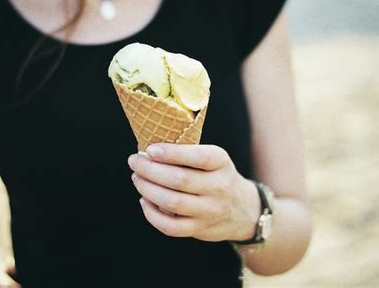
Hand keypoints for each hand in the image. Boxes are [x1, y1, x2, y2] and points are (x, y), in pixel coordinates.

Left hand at [128, 144, 260, 241]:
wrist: (244, 210)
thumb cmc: (217, 176)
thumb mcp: (214, 158)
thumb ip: (187, 152)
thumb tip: (147, 149)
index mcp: (221, 163)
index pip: (197, 157)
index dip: (171, 153)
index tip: (150, 149)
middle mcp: (218, 187)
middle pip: (179, 180)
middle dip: (150, 169)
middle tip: (134, 161)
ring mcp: (210, 211)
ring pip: (172, 203)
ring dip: (147, 189)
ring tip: (137, 178)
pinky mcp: (200, 229)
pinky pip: (170, 226)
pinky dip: (151, 214)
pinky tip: (144, 200)